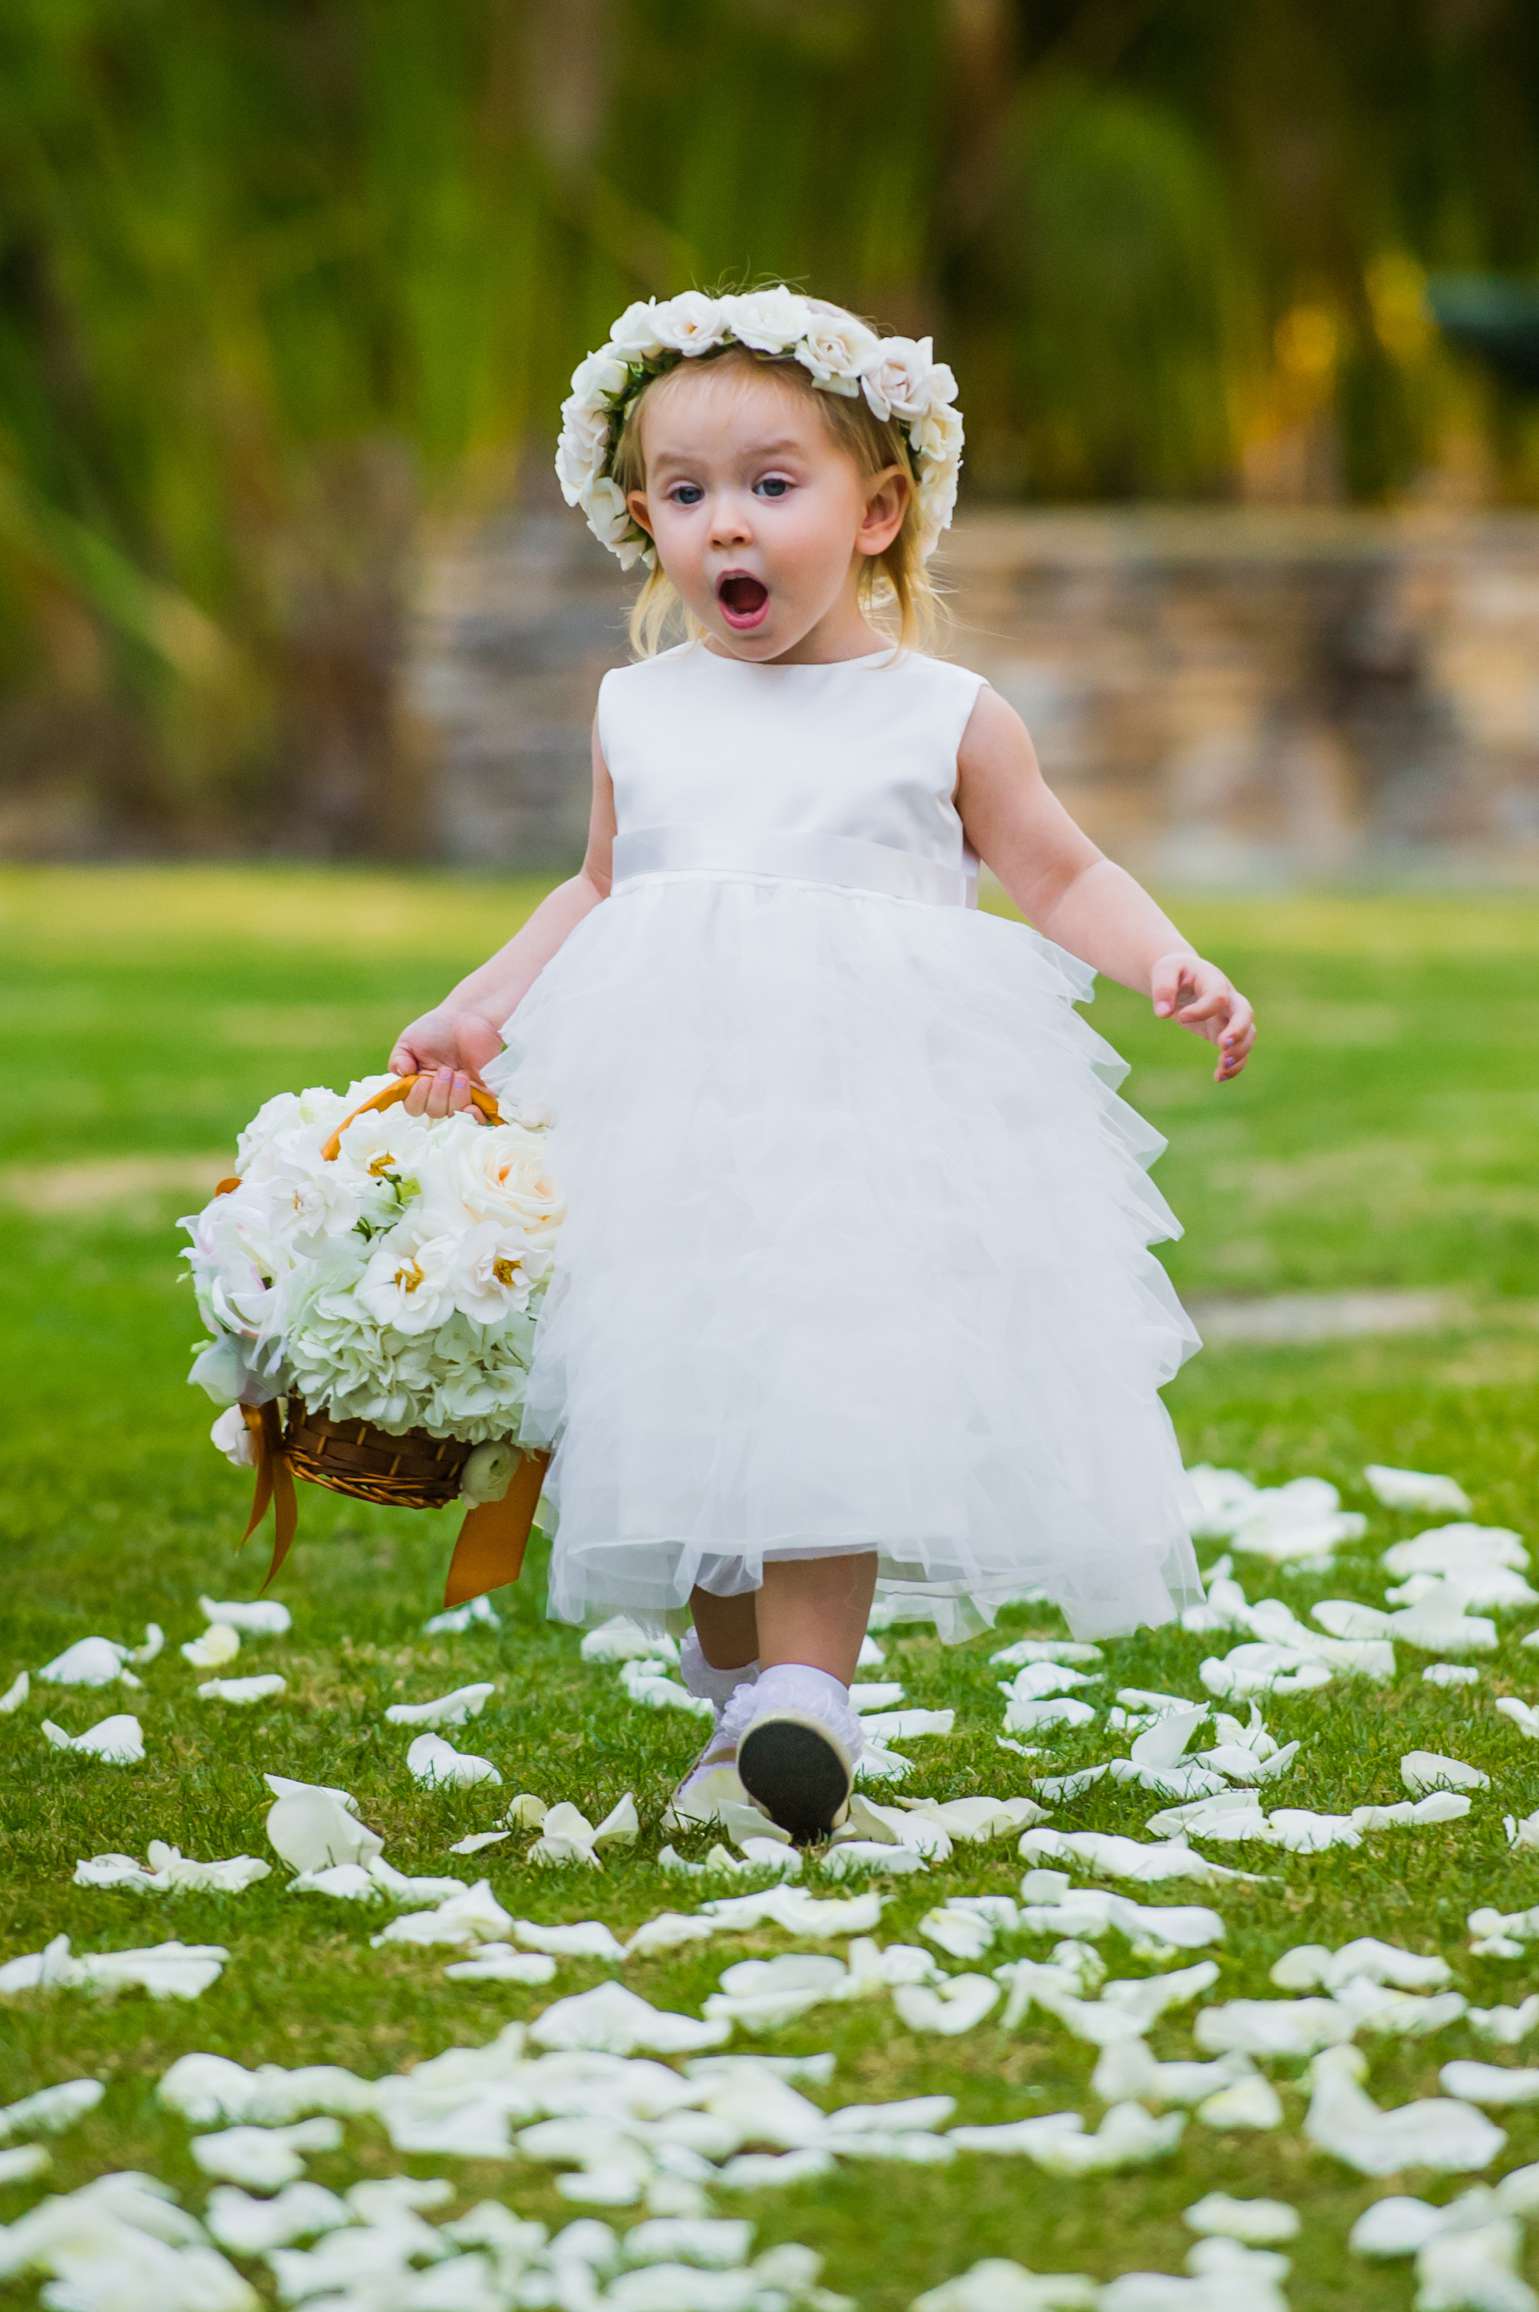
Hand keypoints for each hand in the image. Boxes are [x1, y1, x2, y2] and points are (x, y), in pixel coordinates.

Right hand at [386, 1005, 505, 1122]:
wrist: (469, 1016)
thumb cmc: (436, 1028)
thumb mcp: (408, 1041)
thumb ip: (398, 1060)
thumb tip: (403, 1075)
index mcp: (420, 1085)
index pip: (414, 1107)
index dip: (417, 1098)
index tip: (423, 1078)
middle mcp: (439, 1093)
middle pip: (434, 1113)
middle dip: (437, 1094)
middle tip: (445, 1071)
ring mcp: (461, 1094)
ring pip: (454, 1113)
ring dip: (454, 1096)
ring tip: (460, 1074)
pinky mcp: (481, 1093)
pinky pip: (478, 1117)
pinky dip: (474, 1116)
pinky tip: (472, 1106)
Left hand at [1149, 952, 1255, 1084]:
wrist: (1184, 976)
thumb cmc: (1175, 972)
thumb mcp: (1164, 971)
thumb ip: (1163, 989)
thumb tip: (1162, 1014)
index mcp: (1214, 980)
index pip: (1218, 996)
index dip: (1202, 1010)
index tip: (1180, 1018)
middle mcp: (1229, 998)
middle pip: (1245, 1013)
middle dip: (1238, 1031)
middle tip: (1222, 1046)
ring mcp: (1230, 1016)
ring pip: (1248, 1034)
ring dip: (1240, 1052)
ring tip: (1222, 1069)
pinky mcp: (1225, 1032)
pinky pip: (1238, 1049)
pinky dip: (1233, 1065)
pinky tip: (1219, 1077)